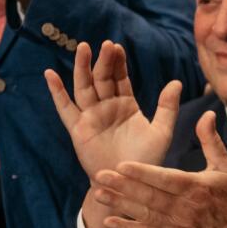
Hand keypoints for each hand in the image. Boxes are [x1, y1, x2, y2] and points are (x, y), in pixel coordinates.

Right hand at [45, 40, 181, 180]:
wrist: (129, 183)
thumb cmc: (147, 159)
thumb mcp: (162, 131)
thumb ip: (168, 107)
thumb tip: (177, 82)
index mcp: (126, 105)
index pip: (120, 78)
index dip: (118, 63)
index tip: (117, 46)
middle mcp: (107, 107)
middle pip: (102, 78)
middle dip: (103, 61)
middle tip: (105, 44)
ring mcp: (91, 116)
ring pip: (84, 87)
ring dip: (82, 68)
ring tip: (83, 48)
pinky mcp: (78, 129)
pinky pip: (65, 108)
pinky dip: (57, 92)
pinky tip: (49, 74)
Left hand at [93, 111, 226, 227]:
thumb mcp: (226, 166)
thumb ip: (211, 140)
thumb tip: (206, 114)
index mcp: (198, 188)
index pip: (165, 179)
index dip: (142, 173)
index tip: (121, 165)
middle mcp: (186, 209)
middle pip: (149, 196)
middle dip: (123, 186)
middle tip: (100, 175)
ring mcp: (180, 227)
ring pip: (145, 214)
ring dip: (120, 204)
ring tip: (98, 194)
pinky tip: (110, 221)